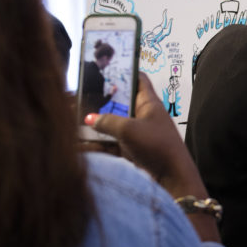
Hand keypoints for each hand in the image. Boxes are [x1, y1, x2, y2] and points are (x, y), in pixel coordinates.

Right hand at [91, 73, 218, 241]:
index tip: (106, 67)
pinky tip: (81, 145)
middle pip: (120, 103)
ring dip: (96, 125)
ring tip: (73, 121)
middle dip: (101, 102)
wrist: (173, 179)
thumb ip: (107, 121)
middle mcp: (144, 116)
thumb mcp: (129, 130)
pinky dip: (99, 144)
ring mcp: (138, 134)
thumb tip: (89, 118)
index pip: (138, 79)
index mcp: (149, 103)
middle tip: (79, 97)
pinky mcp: (133, 151)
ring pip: (113, 125)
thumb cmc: (157, 147)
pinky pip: (112, 144)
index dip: (124, 71)